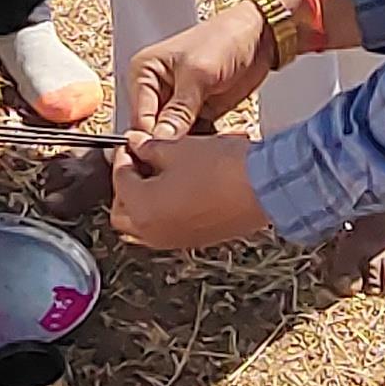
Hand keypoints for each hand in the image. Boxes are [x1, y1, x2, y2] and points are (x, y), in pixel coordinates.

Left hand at [108, 131, 272, 251]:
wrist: (265, 188)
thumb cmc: (222, 168)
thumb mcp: (178, 149)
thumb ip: (150, 148)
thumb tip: (138, 145)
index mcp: (142, 208)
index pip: (119, 180)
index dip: (123, 157)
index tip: (131, 144)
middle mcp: (153, 232)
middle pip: (123, 212)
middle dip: (126, 186)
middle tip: (138, 162)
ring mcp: (175, 240)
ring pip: (143, 226)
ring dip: (143, 202)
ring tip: (156, 176)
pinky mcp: (196, 241)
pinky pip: (166, 230)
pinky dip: (162, 213)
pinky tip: (177, 190)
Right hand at [121, 2, 277, 143]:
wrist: (259, 36)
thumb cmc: (225, 39)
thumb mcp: (198, 74)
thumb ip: (178, 109)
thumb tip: (160, 139)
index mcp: (145, 72)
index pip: (139, 118)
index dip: (151, 141)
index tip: (166, 158)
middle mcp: (156, 89)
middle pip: (154, 131)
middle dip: (170, 145)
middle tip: (187, 158)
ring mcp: (177, 103)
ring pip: (173, 138)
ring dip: (186, 147)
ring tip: (202, 152)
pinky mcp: (197, 112)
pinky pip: (192, 137)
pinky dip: (200, 145)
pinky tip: (211, 148)